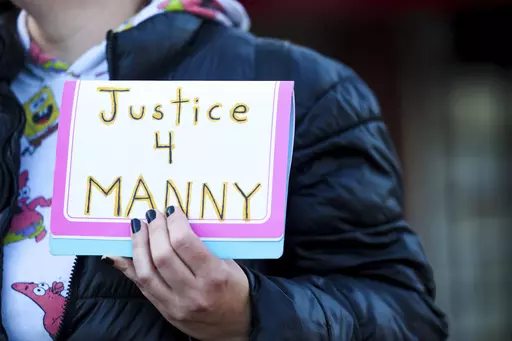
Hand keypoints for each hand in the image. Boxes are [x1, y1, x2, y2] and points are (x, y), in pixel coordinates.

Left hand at [104, 206, 250, 340]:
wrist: (236, 325)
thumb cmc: (235, 289)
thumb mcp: (228, 264)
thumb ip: (204, 246)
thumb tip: (176, 223)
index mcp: (214, 276)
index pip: (185, 243)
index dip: (174, 222)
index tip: (172, 210)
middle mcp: (194, 292)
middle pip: (162, 256)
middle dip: (154, 230)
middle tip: (154, 215)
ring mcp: (176, 305)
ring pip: (146, 271)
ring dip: (138, 245)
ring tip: (138, 227)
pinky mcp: (165, 311)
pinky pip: (141, 286)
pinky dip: (128, 267)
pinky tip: (118, 252)